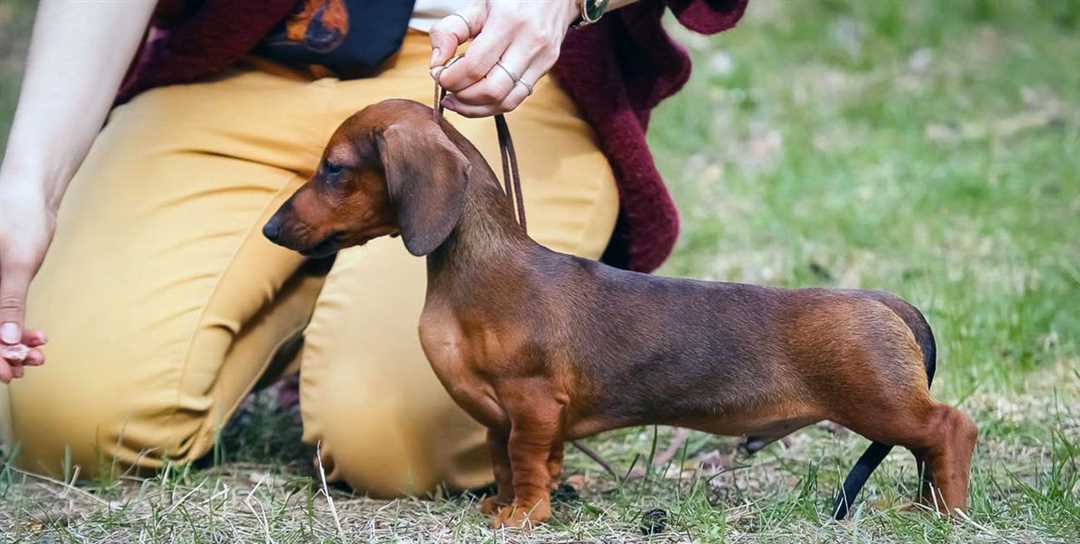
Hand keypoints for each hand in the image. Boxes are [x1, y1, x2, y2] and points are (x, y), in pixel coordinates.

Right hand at [0, 185, 53, 382]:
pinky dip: (20, 327)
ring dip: (13, 343)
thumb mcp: (15, 263)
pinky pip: (5, 312)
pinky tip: (39, 340)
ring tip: (37, 357)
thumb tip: (6, 337)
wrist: (32, 193)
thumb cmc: (19, 217)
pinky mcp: (0, 282)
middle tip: (24, 368)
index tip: (4, 372)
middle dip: (1, 350)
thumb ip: (8, 300)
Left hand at [429, 0, 580, 116]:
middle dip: (463, 97)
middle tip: (448, 89)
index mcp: (508, 22)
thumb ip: (449, 30)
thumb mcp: (476, 6)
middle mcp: (529, 42)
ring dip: (477, 108)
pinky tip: (477, 100)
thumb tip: (437, 63)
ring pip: (506, 101)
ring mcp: (541, 58)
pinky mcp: (546, 68)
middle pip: (491, 90)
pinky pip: (517, 99)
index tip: (439, 75)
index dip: (451, 78)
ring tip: (458, 101)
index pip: (475, 67)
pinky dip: (492, 106)